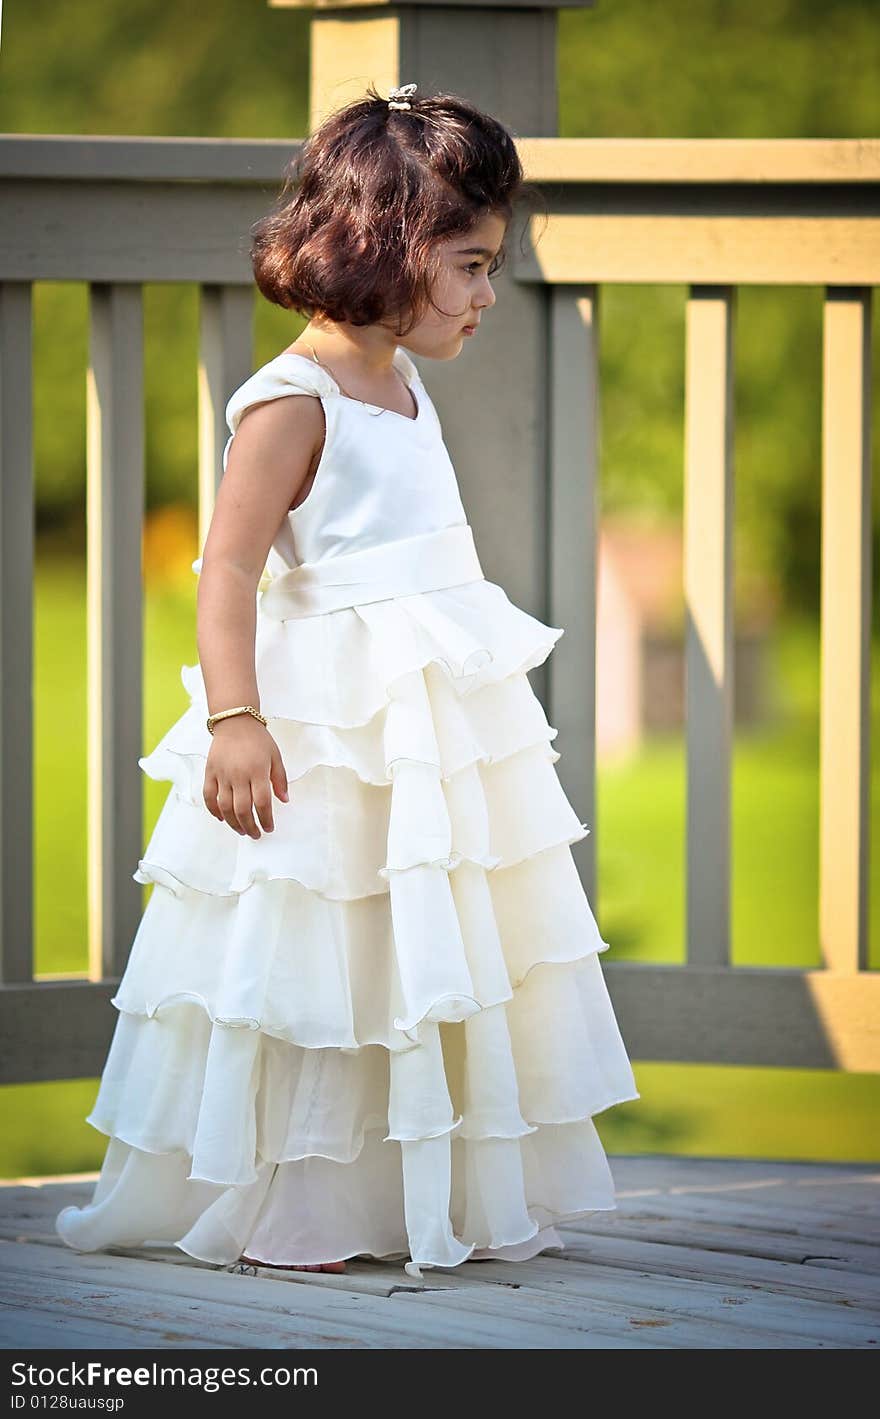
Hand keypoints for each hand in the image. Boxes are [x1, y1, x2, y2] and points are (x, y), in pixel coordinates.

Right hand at [203, 716, 288, 837]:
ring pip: (225, 807)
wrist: (235, 722)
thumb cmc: (258, 739)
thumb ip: (280, 780)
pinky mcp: (210, 772)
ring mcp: (222, 774)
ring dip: (233, 823)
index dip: (266, 819)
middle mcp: (239, 774)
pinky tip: (222, 818)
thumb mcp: (276, 757)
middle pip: (242, 809)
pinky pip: (209, 796)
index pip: (262, 803)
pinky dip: (214, 810)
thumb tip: (284, 800)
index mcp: (257, 771)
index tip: (269, 828)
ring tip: (241, 830)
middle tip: (255, 834)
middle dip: (250, 826)